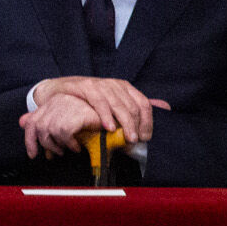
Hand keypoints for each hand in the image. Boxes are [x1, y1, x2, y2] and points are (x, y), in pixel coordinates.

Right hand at [19, 76, 170, 159]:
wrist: (59, 91)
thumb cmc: (88, 101)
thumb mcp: (114, 102)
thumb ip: (136, 107)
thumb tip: (167, 107)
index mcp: (125, 87)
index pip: (143, 103)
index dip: (147, 122)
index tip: (145, 137)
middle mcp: (115, 84)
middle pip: (132, 106)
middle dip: (136, 126)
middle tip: (135, 141)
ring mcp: (100, 84)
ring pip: (119, 105)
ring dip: (125, 124)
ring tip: (127, 139)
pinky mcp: (86, 86)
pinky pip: (100, 102)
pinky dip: (106, 116)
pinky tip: (109, 128)